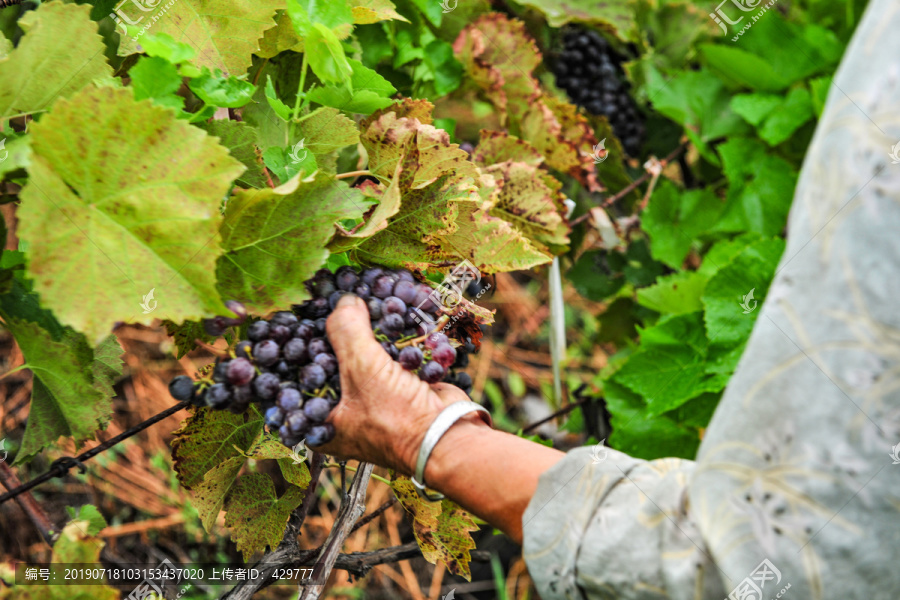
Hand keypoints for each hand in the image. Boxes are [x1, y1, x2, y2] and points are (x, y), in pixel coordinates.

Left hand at [315, 294, 475, 473]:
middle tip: (337, 307)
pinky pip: (388, 362)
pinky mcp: (397, 394)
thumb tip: (343, 300)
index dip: (302, 348)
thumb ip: (347, 330)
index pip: (301, 379)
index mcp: (322, 424)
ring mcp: (372, 405)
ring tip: (365, 305)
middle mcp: (343, 416)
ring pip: (363, 361)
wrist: (449, 436)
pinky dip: (392, 342)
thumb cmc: (397, 418)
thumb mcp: (362, 368)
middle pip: (332, 366)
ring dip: (369, 335)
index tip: (306, 319)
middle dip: (339, 337)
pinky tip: (393, 318)